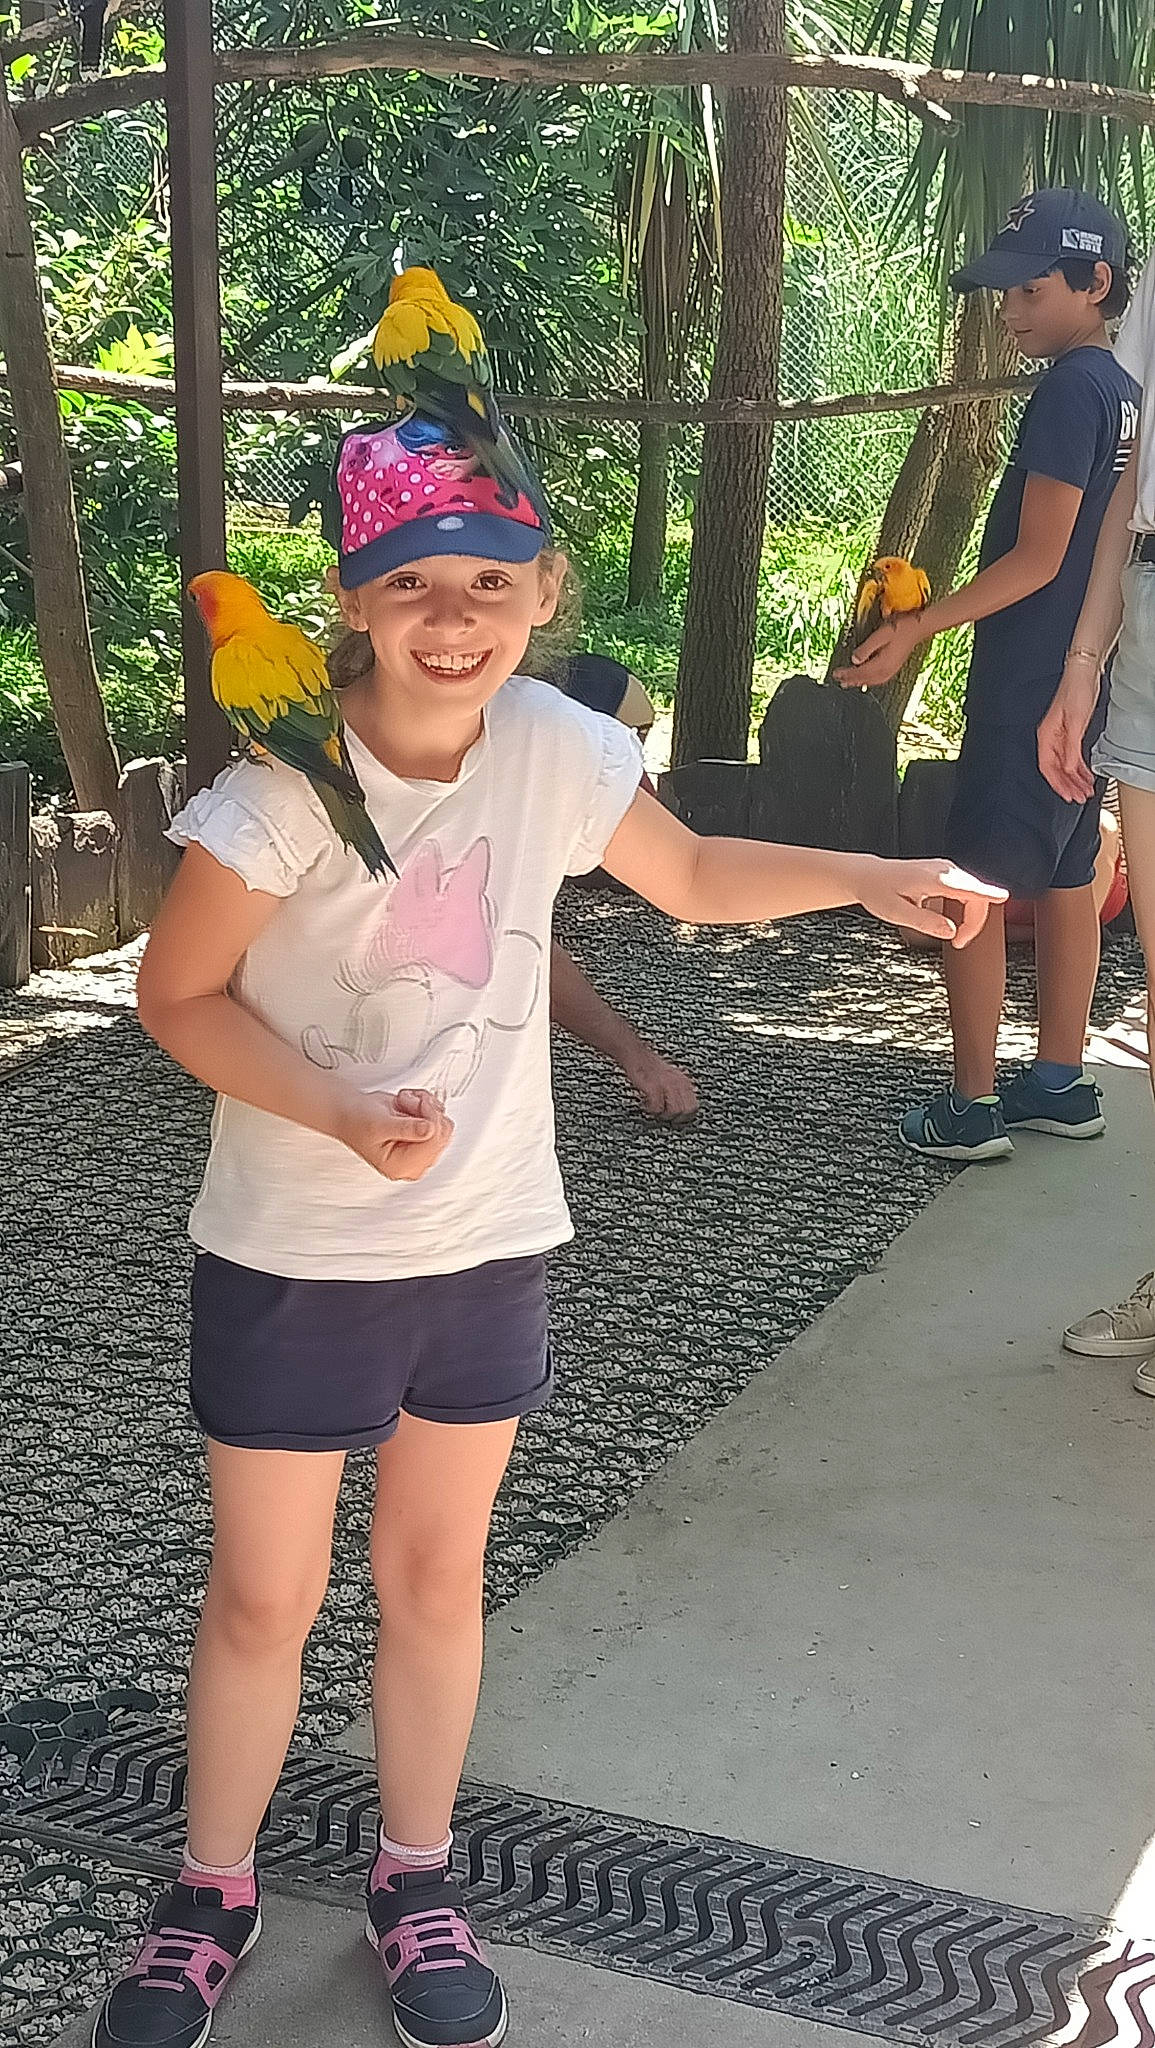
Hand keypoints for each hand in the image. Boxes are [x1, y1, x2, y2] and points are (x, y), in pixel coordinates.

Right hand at [334, 1086, 453, 1180]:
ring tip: (406, 1103)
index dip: (430, 1119)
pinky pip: (440, 1116)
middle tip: (409, 1103)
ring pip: (444, 1123)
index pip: (432, 1144)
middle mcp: (413, 1161)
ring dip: (426, 1106)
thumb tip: (429, 1130)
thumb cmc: (357, 1121)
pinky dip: (427, 1104)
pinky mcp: (424, 1134)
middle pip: (443, 1134)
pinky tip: (410, 1103)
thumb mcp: (379, 1124)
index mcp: (401, 1167)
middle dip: (427, 1112)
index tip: (420, 1104)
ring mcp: (420, 1147)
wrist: (350, 1111)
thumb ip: (406, 1128)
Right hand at [623, 1049, 700, 1125]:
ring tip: (655, 1109)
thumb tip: (681, 1108)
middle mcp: (678, 1083)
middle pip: (686, 1111)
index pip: (694, 1106)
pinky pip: (657, 1107)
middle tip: (664, 1115)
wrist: (636, 1055)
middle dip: (675, 1118)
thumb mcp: (671, 1076)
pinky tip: (646, 1104)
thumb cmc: (651, 1067)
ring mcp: (666, 1085)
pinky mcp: (653, 1087)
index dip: (686, 1116)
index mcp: (684, 1082)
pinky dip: (651, 1110)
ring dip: (663, 1115)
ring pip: (674, 1111)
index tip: (676, 1119)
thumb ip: (679, 1090)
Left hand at [834, 614, 923, 688]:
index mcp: (882, 663)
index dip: (846, 673)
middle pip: (864, 679)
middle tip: (838, 680)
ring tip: (848, 683)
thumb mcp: (880, 635)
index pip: (860, 672)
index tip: (836, 673)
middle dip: (850, 679)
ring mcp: (891, 669)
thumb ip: (866, 648)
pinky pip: (879, 679)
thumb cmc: (901, 628)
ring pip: (871, 681)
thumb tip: (854, 660)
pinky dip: (869, 681)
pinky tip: (867, 680)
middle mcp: (886, 670)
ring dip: (859, 682)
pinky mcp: (894, 667)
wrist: (919, 627)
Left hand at [855, 856, 1005, 946]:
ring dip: (970, 916)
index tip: (1004, 898)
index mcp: (933, 879)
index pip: (969, 887)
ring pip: (972, 893)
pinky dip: (966, 907)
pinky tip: (956, 921)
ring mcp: (944, 870)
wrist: (867, 876)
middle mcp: (943, 870)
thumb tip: (950, 931)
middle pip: (976, 895)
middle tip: (959, 943)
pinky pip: (965, 890)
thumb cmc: (878, 891)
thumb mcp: (896, 914)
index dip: (988, 895)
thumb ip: (925, 923)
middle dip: (974, 922)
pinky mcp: (944, 873)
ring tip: (957, 936)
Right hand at [1037, 666, 1099, 803]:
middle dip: (1068, 785)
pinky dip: (1080, 768)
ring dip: (1075, 779)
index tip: (1068, 796)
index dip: (1057, 784)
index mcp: (1046, 736)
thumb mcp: (1075, 722)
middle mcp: (1050, 738)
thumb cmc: (1075, 692)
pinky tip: (1086, 776)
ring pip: (1065, 765)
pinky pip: (1073, 756)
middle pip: (1057, 769)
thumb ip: (1071, 748)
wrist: (1083, 674)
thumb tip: (1070, 769)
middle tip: (1080, 798)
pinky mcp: (1070, 733)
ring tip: (1085, 790)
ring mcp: (1060, 736)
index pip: (1048, 768)